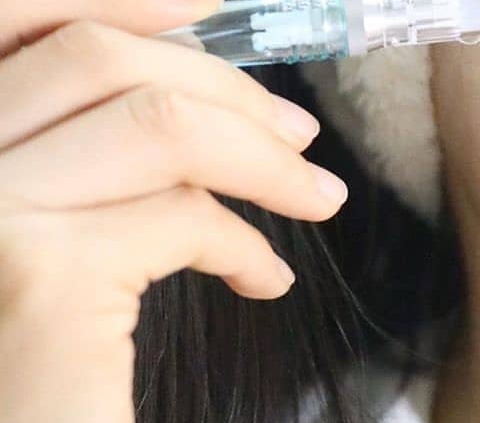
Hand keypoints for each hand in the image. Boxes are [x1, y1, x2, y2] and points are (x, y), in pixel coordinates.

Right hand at [0, 1, 346, 422]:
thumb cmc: (31, 367)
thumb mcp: (32, 234)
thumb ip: (80, 155)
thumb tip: (184, 90)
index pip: (16, 17)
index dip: (121, 2)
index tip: (209, 8)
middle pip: (98, 61)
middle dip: (225, 88)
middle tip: (299, 135)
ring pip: (158, 126)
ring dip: (263, 158)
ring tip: (315, 198)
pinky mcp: (39, 278)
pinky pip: (182, 216)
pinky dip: (244, 244)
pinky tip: (261, 281)